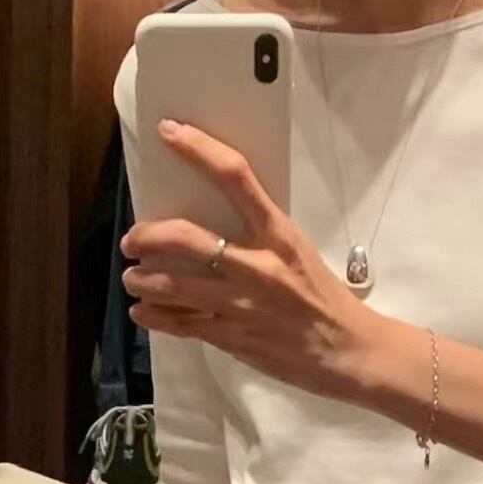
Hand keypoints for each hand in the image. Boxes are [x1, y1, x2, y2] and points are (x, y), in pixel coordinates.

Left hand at [121, 121, 385, 402]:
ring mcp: (241, 304)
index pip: (235, 177)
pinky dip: (154, 317)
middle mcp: (257, 265)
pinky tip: (143, 312)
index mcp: (278, 235)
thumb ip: (259, 237)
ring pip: (172, 285)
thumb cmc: (324, 300)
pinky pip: (181, 324)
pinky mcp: (233, 337)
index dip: (197, 149)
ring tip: (134, 278)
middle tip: (134, 240)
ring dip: (141, 280)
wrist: (348, 351)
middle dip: (147, 235)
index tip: (168, 133)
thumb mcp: (298, 253)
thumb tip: (211, 226)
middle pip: (185, 237)